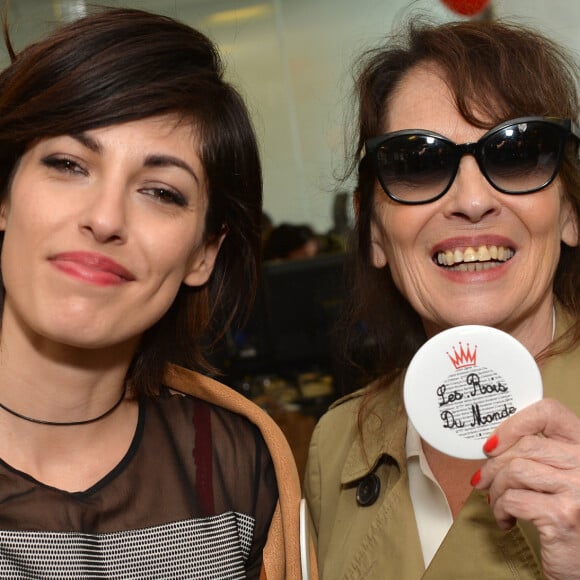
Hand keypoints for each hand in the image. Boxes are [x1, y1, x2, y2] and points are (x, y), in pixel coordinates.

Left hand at [474, 398, 579, 579]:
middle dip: (494, 465)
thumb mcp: (562, 479)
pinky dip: (500, 510)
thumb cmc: (569, 518)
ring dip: (496, 490)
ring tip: (499, 504)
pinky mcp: (563, 516)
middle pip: (525, 446)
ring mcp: (577, 489)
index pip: (550, 412)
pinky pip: (513, 500)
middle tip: (483, 480)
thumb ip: (541, 456)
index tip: (494, 443)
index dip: (515, 423)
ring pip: (514, 471)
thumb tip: (494, 445)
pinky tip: (506, 520)